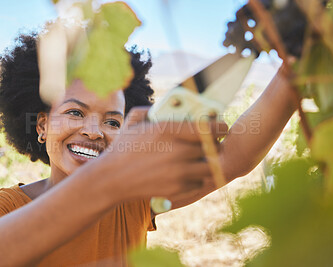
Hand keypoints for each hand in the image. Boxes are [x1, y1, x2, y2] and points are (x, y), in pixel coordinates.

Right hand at [98, 107, 227, 200]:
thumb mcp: (134, 123)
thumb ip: (151, 110)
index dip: (220, 126)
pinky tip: (184, 174)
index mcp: (168, 130)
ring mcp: (178, 172)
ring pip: (208, 167)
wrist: (110, 179)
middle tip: (210, 144)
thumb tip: (167, 106)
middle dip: (213, 145)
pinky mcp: (177, 189)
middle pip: (212, 148)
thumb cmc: (122, 149)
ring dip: (205, 163)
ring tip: (198, 160)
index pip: (207, 126)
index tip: (223, 127)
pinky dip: (194, 179)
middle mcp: (178, 150)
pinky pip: (197, 182)